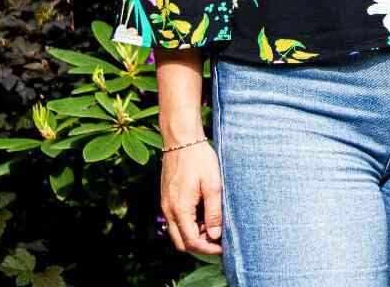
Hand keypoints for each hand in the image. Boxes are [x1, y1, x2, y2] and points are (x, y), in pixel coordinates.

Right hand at [159, 140, 223, 255]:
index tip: (223, 247)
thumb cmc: (200, 159)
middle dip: (200, 245)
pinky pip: (174, 221)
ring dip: (193, 235)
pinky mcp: (166, 199)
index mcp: (180, 209)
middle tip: (218, 238)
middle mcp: (169, 210)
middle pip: (181, 242)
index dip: (208, 249)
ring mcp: (165, 205)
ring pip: (176, 233)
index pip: (192, 242)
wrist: (181, 140)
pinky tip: (203, 214)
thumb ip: (214, 212)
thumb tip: (215, 236)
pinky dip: (187, 224)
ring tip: (213, 224)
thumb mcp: (213, 185)